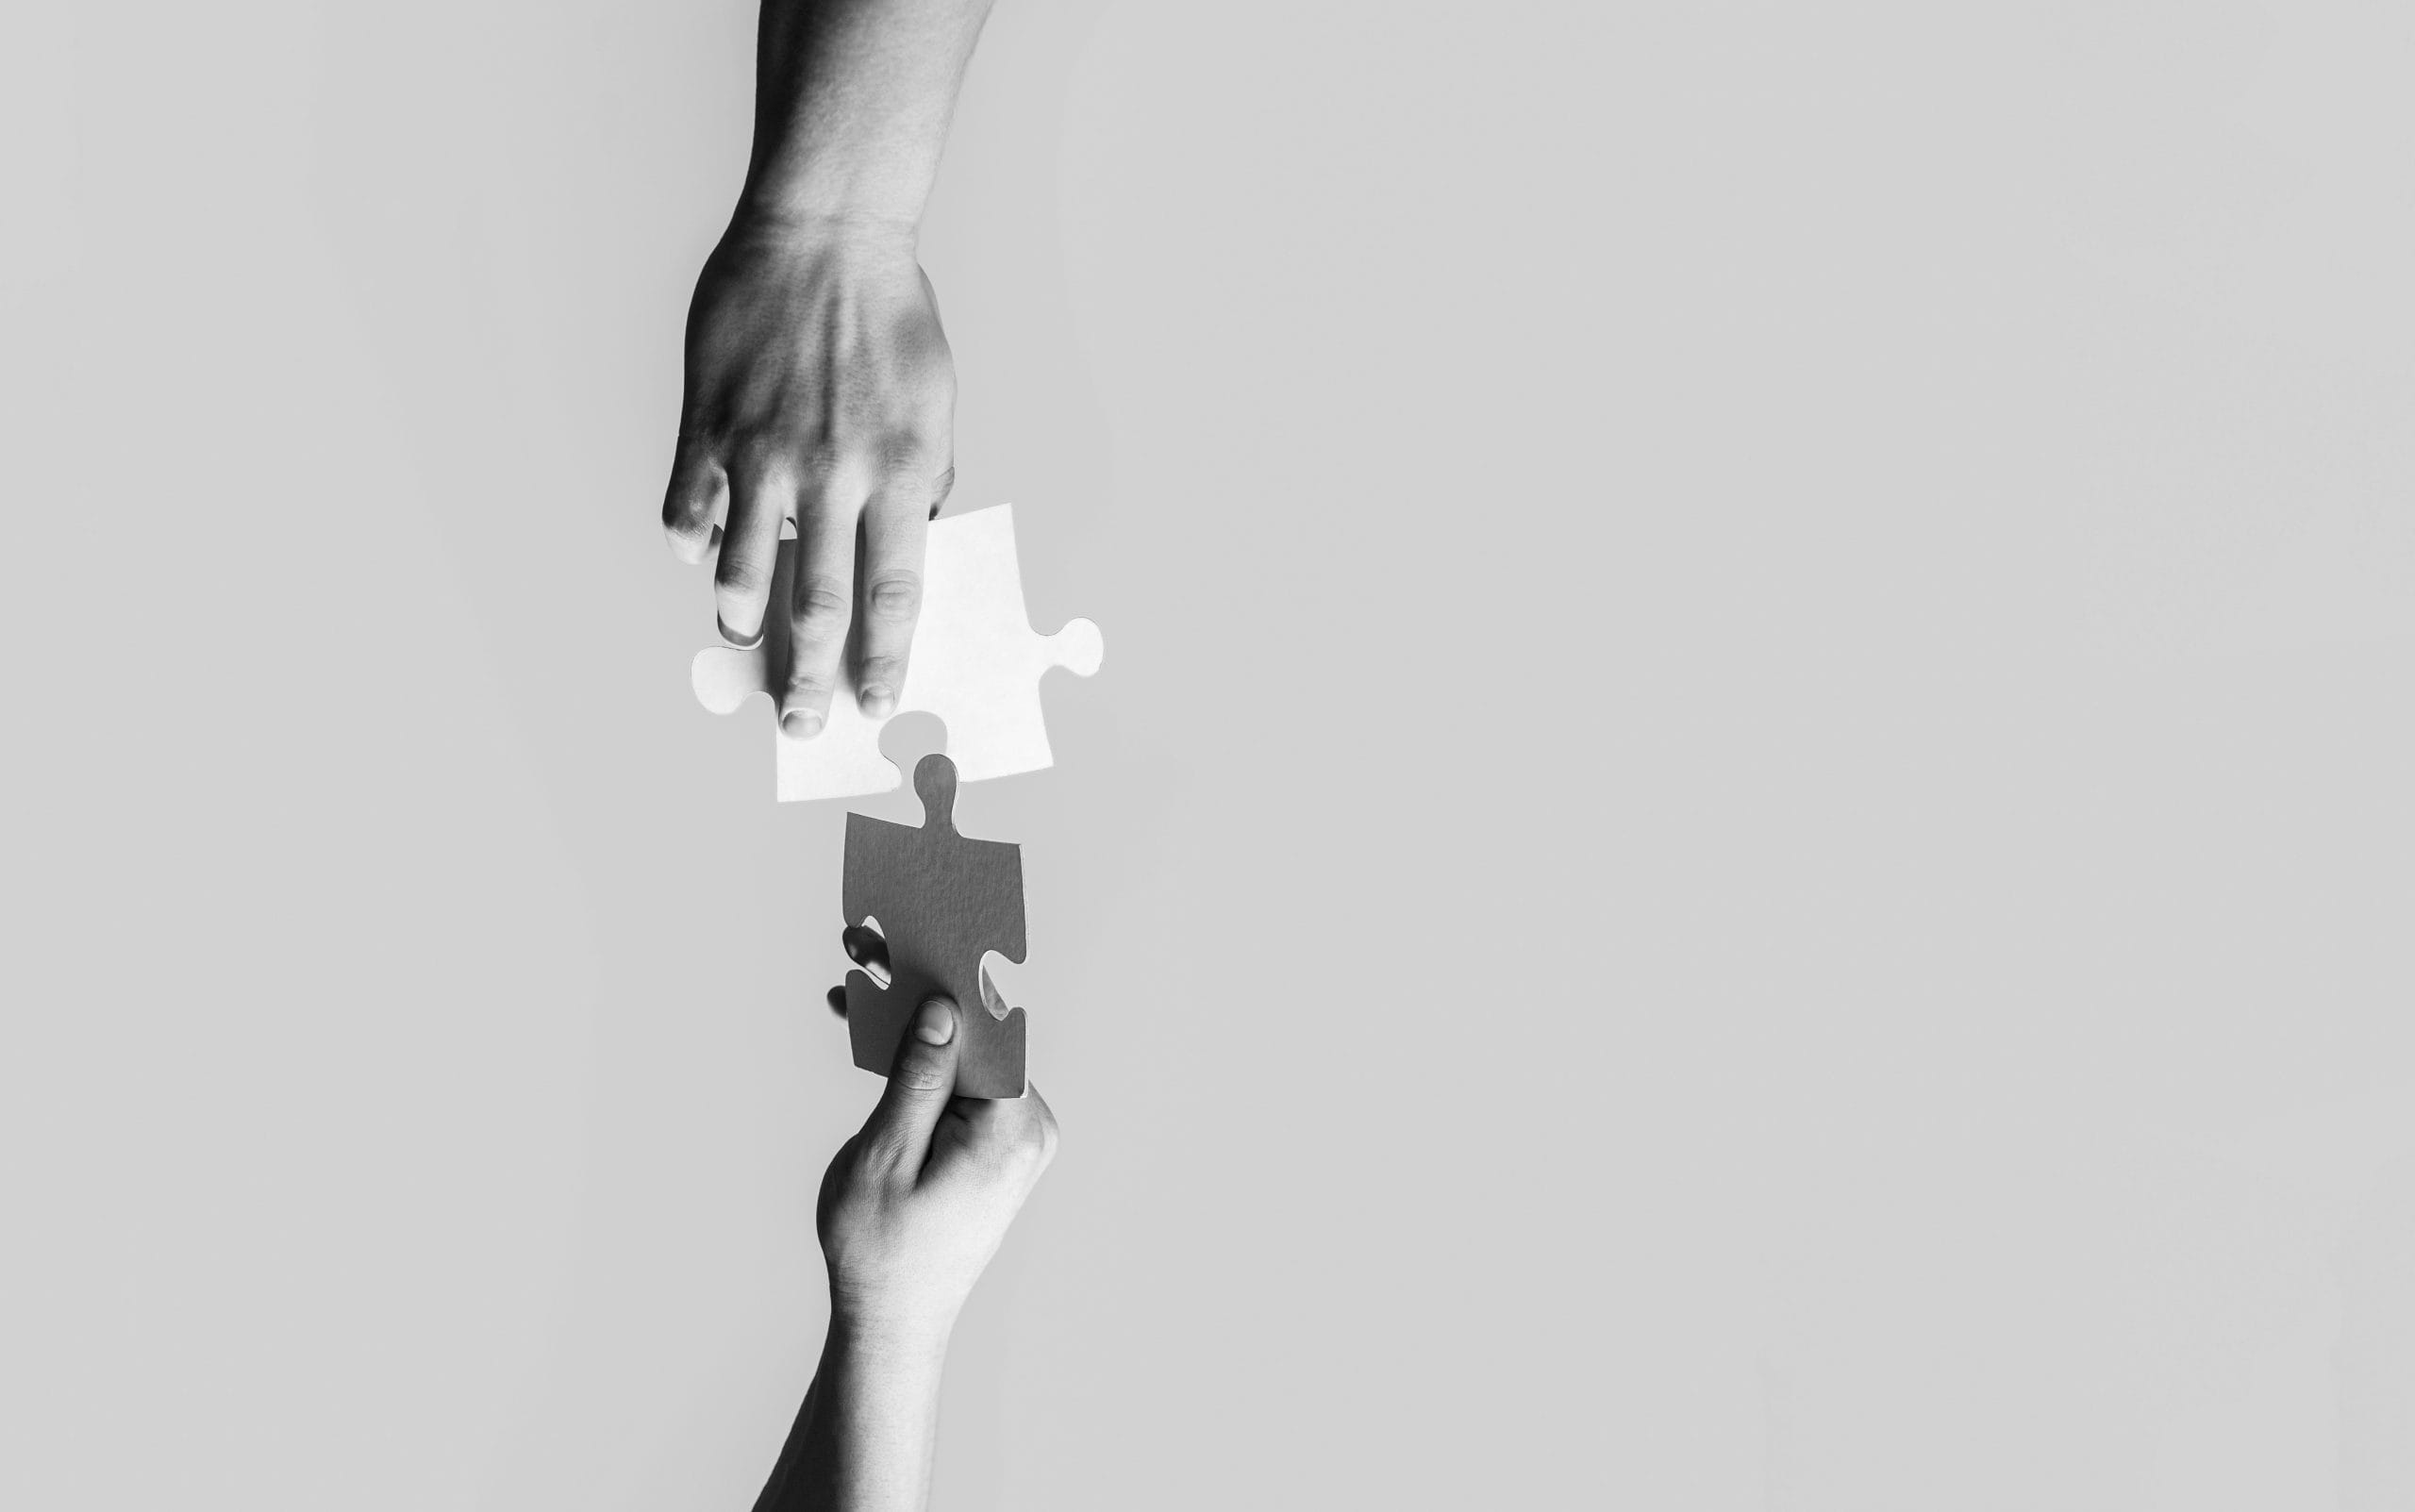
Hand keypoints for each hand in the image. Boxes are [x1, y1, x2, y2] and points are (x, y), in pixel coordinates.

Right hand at [662, 213, 956, 734]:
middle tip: (802, 724)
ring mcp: (762, 451)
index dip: (883, 660)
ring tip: (742, 635)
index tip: (874, 704)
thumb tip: (913, 540)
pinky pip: (688, 506)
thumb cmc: (891, 317)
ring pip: (740, 569)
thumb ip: (922, 479)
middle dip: (811, 677)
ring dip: (740, 616)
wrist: (825, 234)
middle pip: (820, 605)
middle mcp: (832, 475)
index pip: (894, 595)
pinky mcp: (707, 423)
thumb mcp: (935, 404)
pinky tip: (699, 550)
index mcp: (901, 475)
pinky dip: (691, 539)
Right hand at [815, 931, 1057, 1345]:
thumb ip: (917, 1079)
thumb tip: (943, 1007)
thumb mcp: (885, 1156)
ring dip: (911, 1018)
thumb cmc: (880, 1250)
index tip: (911, 922)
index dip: (946, 970)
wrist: (892, 1322)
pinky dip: (919, 1059)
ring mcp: (1015, 1135)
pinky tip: (873, 1028)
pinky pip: (959, 1083)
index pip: (988, 1024)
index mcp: (1010, 1128)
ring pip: (962, 1053)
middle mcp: (1028, 1125)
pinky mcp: (994, 1143)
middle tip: (863, 940)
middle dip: (918, 984)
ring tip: (858, 973)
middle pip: (974, 1032)